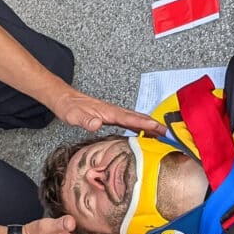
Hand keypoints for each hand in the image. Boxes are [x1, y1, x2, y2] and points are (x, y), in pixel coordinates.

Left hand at [52, 89, 166, 135]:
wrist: (64, 99)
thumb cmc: (69, 107)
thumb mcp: (74, 116)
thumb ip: (85, 120)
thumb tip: (97, 124)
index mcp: (109, 112)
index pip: (131, 119)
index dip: (146, 124)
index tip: (160, 129)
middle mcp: (114, 111)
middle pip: (138, 118)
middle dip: (154, 125)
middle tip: (169, 134)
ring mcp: (113, 113)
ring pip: (135, 119)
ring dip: (149, 126)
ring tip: (162, 134)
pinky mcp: (110, 116)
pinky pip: (129, 121)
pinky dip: (139, 126)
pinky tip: (143, 132)